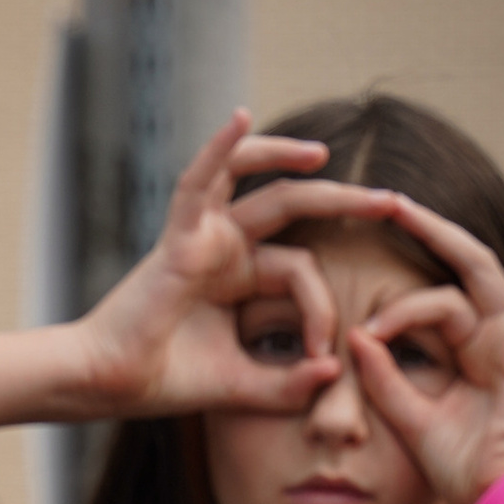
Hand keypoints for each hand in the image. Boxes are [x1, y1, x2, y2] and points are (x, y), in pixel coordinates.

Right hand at [77, 109, 398, 419]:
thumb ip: (288, 384)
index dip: (323, 310)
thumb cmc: (166, 381)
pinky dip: (219, 147)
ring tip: (328, 155)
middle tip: (395, 203)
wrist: (109, 385)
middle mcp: (226, 246)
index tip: (325, 356)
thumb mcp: (244, 387)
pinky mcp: (179, 236)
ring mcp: (203, 234)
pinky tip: (241, 116)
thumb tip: (333, 373)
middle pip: (294, 209)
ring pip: (256, 181)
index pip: (302, 272)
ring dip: (290, 158)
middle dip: (345, 204)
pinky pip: (199, 180)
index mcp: (241, 277)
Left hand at [339, 156, 503, 503]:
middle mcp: (497, 336)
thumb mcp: (410, 420)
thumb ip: (384, 377)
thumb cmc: (465, 473)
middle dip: (430, 229)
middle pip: (463, 265)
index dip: (391, 310)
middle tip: (392, 199)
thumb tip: (354, 336)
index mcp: (469, 350)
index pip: (427, 304)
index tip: (359, 329)